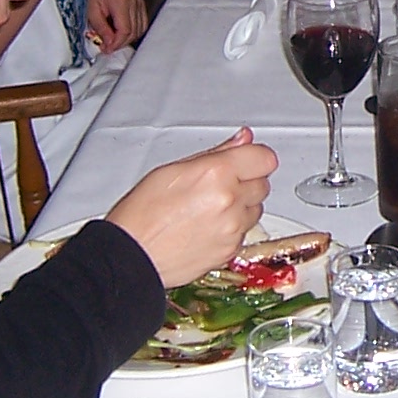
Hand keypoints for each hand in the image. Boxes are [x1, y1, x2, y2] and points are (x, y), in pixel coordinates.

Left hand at [86, 0, 147, 52]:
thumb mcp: (91, 11)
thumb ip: (102, 29)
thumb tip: (109, 44)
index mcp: (122, 3)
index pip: (125, 31)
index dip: (116, 44)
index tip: (106, 49)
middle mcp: (134, 2)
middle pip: (134, 32)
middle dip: (121, 43)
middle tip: (107, 46)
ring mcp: (138, 1)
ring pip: (140, 29)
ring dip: (128, 38)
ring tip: (113, 40)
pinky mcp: (139, 2)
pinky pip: (141, 22)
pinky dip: (133, 30)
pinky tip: (121, 32)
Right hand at [107, 129, 278, 287]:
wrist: (132, 257)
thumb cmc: (142, 214)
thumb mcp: (173, 169)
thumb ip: (217, 153)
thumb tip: (242, 140)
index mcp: (217, 173)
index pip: (265, 158)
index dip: (254, 158)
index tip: (246, 160)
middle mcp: (230, 200)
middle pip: (263, 184)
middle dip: (246, 182)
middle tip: (217, 185)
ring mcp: (233, 228)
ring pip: (256, 209)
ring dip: (241, 206)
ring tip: (208, 208)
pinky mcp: (231, 250)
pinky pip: (244, 232)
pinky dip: (233, 229)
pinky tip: (207, 227)